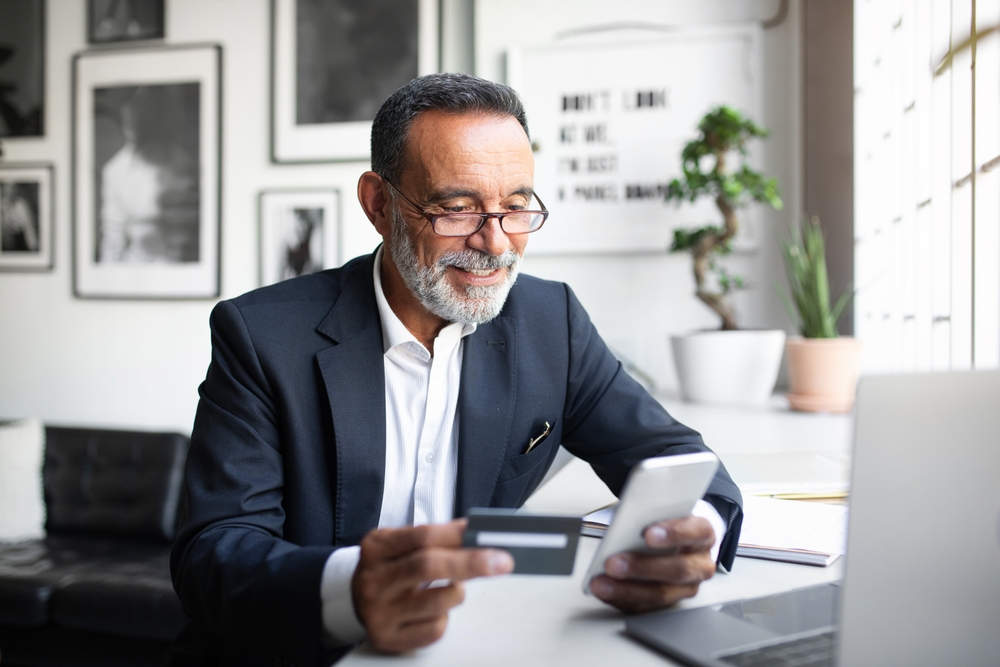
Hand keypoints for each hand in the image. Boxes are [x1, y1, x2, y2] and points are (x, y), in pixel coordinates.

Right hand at [352, 519, 513, 652]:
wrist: (354, 598)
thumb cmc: (389, 566)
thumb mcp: (401, 542)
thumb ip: (435, 536)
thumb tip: (477, 533)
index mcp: (377, 547)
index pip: (424, 537)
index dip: (459, 536)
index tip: (488, 536)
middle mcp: (374, 580)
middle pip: (428, 566)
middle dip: (470, 563)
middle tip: (500, 561)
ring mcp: (379, 612)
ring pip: (438, 602)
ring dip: (457, 593)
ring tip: (452, 587)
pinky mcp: (388, 638)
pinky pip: (434, 629)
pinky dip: (444, 617)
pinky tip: (434, 609)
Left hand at [589, 515, 716, 613]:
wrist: (675, 539)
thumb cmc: (666, 523)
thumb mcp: (663, 511)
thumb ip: (650, 515)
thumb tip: (626, 522)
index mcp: (702, 535)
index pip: (696, 532)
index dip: (673, 533)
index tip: (648, 534)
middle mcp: (700, 564)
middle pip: (677, 569)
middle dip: (642, 567)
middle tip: (614, 563)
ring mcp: (687, 587)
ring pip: (661, 593)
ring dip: (627, 589)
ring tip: (602, 583)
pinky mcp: (670, 603)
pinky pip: (647, 606)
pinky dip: (622, 599)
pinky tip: (606, 591)